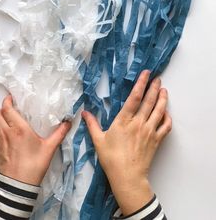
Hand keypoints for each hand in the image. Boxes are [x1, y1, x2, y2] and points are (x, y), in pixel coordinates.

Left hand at [0, 95, 70, 185]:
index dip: (7, 101)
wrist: (20, 185)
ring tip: (2, 120)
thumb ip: (60, 133)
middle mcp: (6, 133)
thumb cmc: (35, 165)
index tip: (11, 99)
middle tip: (10, 111)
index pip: (7, 109)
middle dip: (1, 109)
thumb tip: (68, 123)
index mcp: (19, 129)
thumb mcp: (50, 148)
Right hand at [82, 70, 171, 215]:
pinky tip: (166, 113)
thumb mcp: (98, 140)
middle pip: (149, 101)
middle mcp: (139, 123)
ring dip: (163, 99)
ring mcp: (150, 131)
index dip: (141, 83)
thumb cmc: (111, 158)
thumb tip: (84, 112)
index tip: (146, 74)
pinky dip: (167, 117)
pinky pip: (166, 126)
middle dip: (154, 87)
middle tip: (158, 78)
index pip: (135, 97)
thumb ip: (92, 124)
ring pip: (159, 110)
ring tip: (164, 90)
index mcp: (124, 120)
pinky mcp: (156, 140)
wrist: (127, 176)